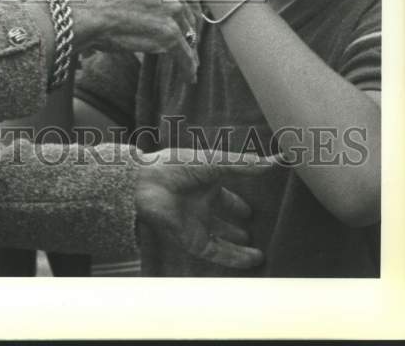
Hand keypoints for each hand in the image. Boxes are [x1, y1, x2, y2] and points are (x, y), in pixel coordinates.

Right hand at [68, 0, 200, 82]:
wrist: (85, 11)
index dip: (187, 9)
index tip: (187, 20)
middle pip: (191, 13)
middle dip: (191, 28)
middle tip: (189, 42)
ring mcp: (172, 12)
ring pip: (189, 36)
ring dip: (190, 50)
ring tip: (190, 64)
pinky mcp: (169, 35)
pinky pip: (185, 55)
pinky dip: (188, 68)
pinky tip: (189, 77)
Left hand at [135, 152, 272, 268]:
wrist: (146, 183)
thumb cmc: (176, 166)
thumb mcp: (214, 162)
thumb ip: (243, 164)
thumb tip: (274, 161)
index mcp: (204, 185)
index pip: (227, 198)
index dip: (239, 204)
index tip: (256, 210)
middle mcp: (201, 206)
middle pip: (224, 221)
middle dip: (240, 228)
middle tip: (261, 234)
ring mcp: (197, 225)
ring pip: (223, 241)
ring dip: (240, 248)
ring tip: (262, 253)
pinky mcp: (192, 241)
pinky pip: (217, 253)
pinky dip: (235, 259)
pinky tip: (252, 261)